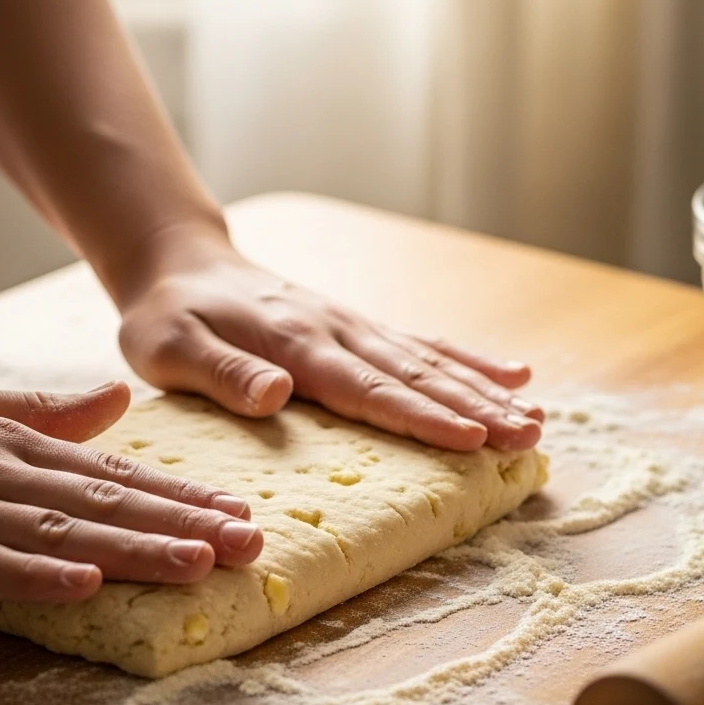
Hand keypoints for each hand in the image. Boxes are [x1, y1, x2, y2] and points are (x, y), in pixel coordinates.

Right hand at [0, 369, 262, 601]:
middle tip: (250, 543)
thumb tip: (116, 402)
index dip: (181, 495)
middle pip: (106, 503)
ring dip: (132, 548)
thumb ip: (43, 410)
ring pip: (59, 530)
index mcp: (14, 443)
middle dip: (183, 524)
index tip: (238, 511)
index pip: (116, 473)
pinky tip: (84, 583)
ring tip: (198, 563)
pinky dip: (32, 574)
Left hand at [118, 227, 542, 452]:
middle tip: (530, 438)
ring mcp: (352, 326)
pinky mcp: (356, 327)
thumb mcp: (169, 350)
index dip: (422, 417)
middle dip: (476, 409)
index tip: (473, 439)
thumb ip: (221, 373)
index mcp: (295, 345)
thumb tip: (278, 393)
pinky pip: (419, 343)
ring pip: (428, 360)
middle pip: (415, 375)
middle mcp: (336, 331)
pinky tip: (510, 374)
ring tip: (535, 419)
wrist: (181, 265)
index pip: (368, 388)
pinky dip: (467, 360)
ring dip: (483, 390)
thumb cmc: (167, 318)